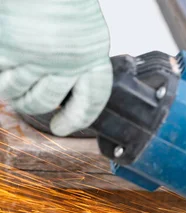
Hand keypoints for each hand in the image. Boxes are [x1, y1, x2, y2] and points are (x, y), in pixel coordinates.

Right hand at [0, 0, 111, 135]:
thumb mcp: (83, 28)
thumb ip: (77, 55)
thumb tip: (66, 85)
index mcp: (93, 54)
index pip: (92, 98)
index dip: (78, 117)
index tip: (62, 127)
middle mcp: (69, 61)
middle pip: (46, 100)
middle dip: (32, 106)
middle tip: (24, 103)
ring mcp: (37, 56)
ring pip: (16, 90)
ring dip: (8, 88)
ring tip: (7, 79)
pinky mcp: (9, 49)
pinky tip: (2, 65)